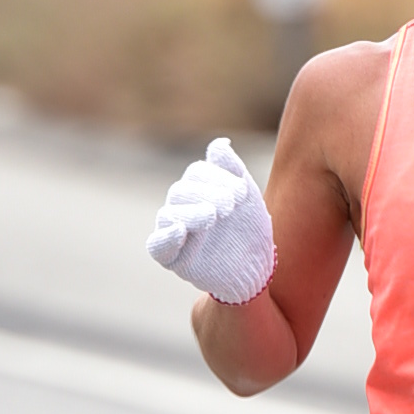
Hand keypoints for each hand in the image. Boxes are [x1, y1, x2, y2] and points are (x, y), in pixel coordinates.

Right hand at [146, 137, 275, 303]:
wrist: (255, 269)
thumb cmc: (249, 230)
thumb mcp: (247, 198)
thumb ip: (232, 170)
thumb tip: (221, 144)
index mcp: (198, 190)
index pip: (198, 174)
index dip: (218, 178)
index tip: (243, 192)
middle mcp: (181, 207)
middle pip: (181, 192)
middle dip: (207, 194)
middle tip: (230, 205)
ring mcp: (174, 232)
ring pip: (169, 215)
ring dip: (190, 213)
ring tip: (212, 215)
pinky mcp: (172, 258)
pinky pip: (158, 245)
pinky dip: (166, 237)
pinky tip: (179, 229)